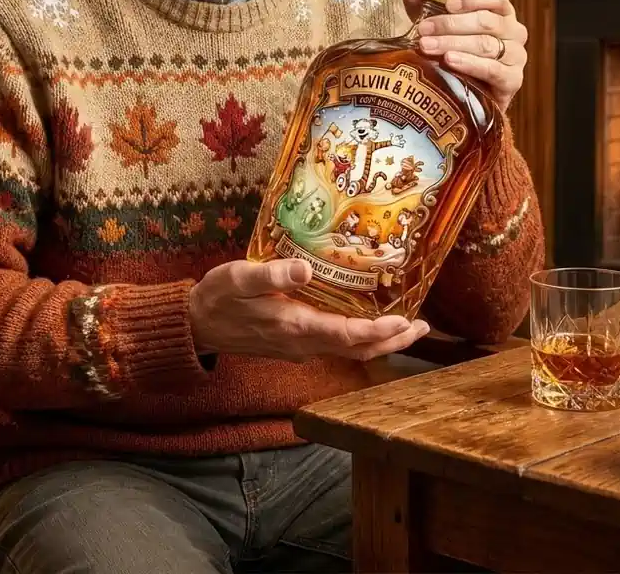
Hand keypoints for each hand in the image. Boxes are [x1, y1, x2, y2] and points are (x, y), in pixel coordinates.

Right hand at [189, 258, 429, 361]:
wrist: (197, 325)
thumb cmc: (218, 296)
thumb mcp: (238, 277)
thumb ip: (271, 275)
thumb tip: (304, 270)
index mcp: (294, 325)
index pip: (347, 334)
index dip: (379, 330)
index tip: (405, 319)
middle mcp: (303, 342)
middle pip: (358, 348)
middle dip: (392, 339)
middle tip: (422, 327)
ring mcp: (299, 346)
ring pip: (350, 350)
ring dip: (381, 341)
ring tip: (408, 328)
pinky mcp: (295, 344)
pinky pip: (336, 346)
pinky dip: (361, 339)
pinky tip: (369, 324)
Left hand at [403, 0, 527, 112]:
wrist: (473, 96)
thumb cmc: (460, 54)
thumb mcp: (440, 27)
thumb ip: (427, 7)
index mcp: (501, 12)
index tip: (448, 3)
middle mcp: (513, 31)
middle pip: (485, 21)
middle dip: (450, 25)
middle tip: (423, 29)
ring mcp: (516, 56)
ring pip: (485, 44)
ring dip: (452, 43)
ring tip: (427, 46)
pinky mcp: (513, 80)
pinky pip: (492, 69)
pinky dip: (469, 63)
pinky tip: (449, 60)